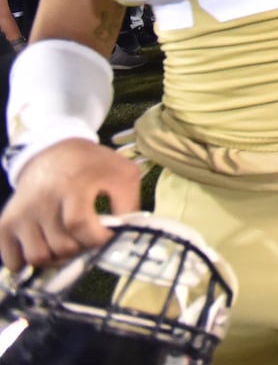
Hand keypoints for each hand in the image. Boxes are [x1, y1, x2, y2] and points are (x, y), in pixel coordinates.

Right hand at [0, 139, 140, 270]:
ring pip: (38, 256)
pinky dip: (29, 262)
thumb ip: (129, 204)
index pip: (79, 224)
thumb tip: (126, 235)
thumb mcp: (123, 174)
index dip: (97, 238)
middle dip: (81, 249)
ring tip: (68, 243)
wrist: (53, 152)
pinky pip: (13, 260)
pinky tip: (46, 247)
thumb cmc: (93, 166)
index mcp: (73, 184)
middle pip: (61, 245)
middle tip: (87, 237)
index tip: (107, 235)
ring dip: (57, 259)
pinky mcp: (6, 223)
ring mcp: (21, 213)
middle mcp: (42, 200)